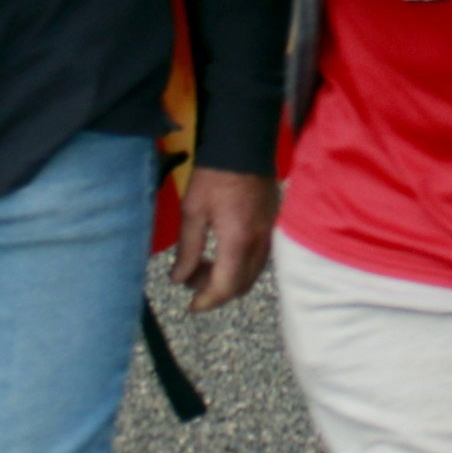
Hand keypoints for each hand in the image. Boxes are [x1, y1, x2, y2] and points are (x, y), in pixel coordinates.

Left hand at [177, 164, 278, 310]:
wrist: (243, 145)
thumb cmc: (214, 175)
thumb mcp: (192, 211)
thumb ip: (187, 249)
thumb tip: (179, 279)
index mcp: (238, 240)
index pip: (225, 286)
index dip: (208, 301)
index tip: (192, 307)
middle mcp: (259, 242)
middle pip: (241, 285)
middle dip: (216, 291)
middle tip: (191, 282)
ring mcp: (269, 234)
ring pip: (252, 274)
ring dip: (228, 279)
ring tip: (202, 266)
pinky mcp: (271, 226)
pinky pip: (258, 259)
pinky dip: (240, 266)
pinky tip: (222, 253)